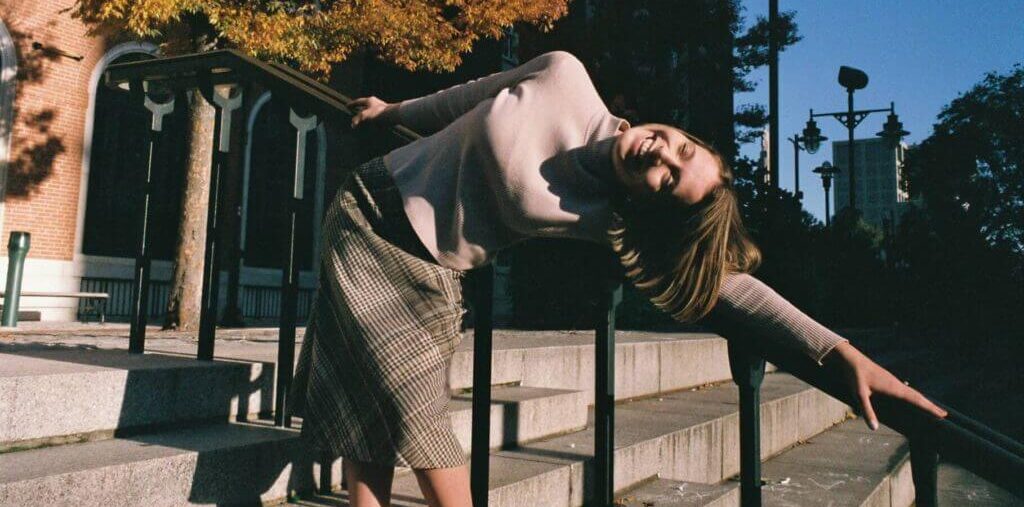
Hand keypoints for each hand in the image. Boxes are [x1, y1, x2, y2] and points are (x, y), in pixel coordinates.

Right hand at [349, 96, 393, 128]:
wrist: (394, 116)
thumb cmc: (379, 113)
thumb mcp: (365, 115)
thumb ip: (357, 119)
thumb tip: (353, 124)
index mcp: (370, 100)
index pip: (358, 101)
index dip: (352, 104)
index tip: (347, 106)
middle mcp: (376, 103)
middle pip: (365, 106)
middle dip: (359, 111)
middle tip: (354, 114)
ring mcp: (381, 109)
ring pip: (371, 113)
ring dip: (366, 118)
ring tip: (361, 123)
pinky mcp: (385, 116)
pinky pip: (376, 119)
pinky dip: (371, 123)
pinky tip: (370, 127)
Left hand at [825, 341, 947, 430]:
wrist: (851, 359)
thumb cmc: (855, 376)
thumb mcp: (859, 394)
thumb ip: (867, 411)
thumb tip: (874, 428)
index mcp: (894, 388)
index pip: (916, 400)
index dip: (929, 408)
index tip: (943, 414)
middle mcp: (897, 384)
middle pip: (918, 397)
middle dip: (931, 406)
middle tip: (944, 415)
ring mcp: (893, 382)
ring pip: (912, 393)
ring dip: (923, 401)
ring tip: (932, 409)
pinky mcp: (888, 381)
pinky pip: (905, 390)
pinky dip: (913, 397)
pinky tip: (912, 400)